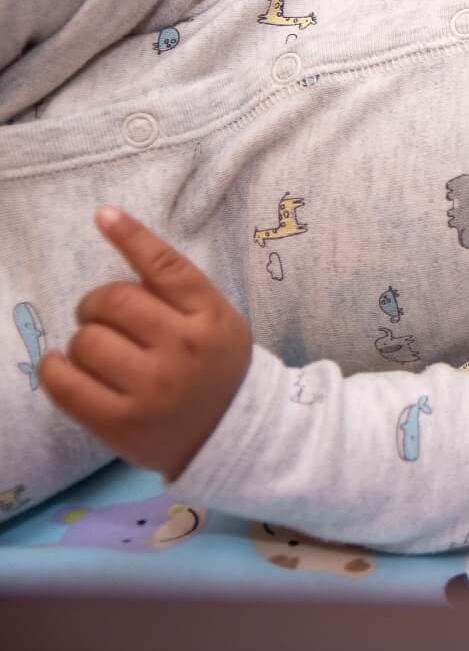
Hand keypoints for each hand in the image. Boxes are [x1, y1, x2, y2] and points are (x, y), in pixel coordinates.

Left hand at [42, 206, 251, 480]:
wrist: (231, 434)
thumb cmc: (215, 366)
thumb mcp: (217, 320)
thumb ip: (177, 291)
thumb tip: (117, 234)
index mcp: (210, 317)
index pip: (166, 268)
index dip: (131, 238)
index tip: (104, 216)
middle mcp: (183, 349)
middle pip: (112, 301)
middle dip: (96, 305)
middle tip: (104, 319)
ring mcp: (151, 389)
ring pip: (86, 341)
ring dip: (83, 340)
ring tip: (98, 352)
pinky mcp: (119, 423)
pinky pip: (64, 383)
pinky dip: (55, 368)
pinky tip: (65, 367)